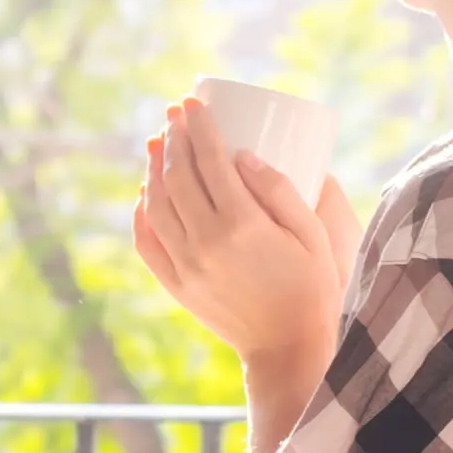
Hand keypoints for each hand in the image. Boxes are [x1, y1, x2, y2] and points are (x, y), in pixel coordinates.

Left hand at [133, 97, 349, 371]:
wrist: (288, 348)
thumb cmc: (311, 287)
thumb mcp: (312, 234)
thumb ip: (280, 191)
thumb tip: (243, 155)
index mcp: (243, 225)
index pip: (210, 161)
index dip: (199, 127)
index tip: (193, 103)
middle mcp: (206, 242)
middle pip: (178, 177)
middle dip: (173, 138)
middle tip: (174, 114)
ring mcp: (186, 265)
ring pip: (156, 205)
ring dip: (152, 169)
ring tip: (156, 143)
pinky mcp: (176, 285)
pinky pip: (146, 242)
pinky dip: (141, 212)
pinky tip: (145, 192)